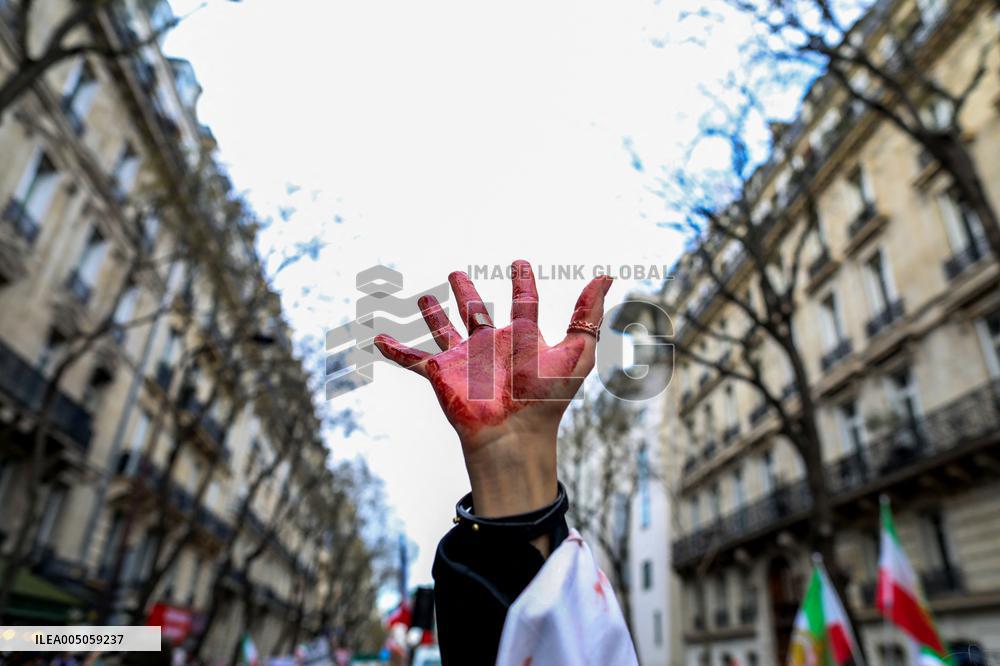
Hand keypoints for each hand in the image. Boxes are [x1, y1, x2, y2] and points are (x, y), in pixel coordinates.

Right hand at [375, 260, 611, 518]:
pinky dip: (395, 350)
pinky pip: (412, 359)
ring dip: (432, 315)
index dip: (523, 283)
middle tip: (457, 274)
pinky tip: (378, 340)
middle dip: (467, 293)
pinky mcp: (440, 374)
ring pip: (443, 330)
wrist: (514, 433)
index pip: (524, 303)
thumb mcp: (576, 351)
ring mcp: (463, 359)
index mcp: (521, 338)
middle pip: (475, 312)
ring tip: (424, 298)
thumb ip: (589, 314)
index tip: (520, 265)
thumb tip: (608, 275)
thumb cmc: (548, 397)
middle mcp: (490, 345)